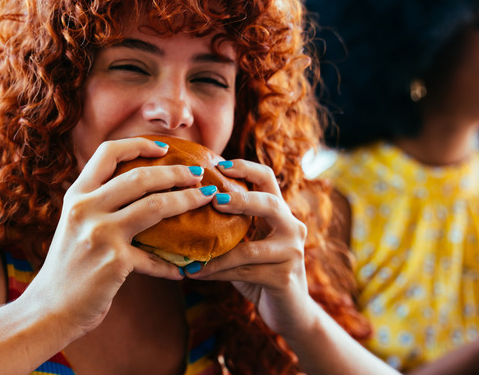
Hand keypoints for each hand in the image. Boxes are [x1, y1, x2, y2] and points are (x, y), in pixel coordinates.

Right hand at [20, 137, 213, 337]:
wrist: (49, 309)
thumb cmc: (68, 267)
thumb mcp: (75, 225)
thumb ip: (99, 204)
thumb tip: (140, 188)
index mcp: (76, 196)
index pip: (107, 153)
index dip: (139, 145)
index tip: (164, 148)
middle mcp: (86, 209)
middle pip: (140, 177)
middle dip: (175, 173)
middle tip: (197, 176)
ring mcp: (100, 234)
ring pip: (155, 206)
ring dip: (186, 201)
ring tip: (205, 200)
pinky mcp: (115, 262)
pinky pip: (154, 258)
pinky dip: (171, 264)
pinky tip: (183, 268)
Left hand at [183, 159, 314, 337]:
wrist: (288, 312)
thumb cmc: (260, 273)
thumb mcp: (247, 244)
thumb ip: (230, 226)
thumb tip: (185, 206)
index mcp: (281, 214)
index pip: (268, 179)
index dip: (246, 168)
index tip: (220, 165)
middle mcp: (292, 228)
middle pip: (270, 204)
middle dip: (241, 200)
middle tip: (213, 200)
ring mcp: (292, 253)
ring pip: (251, 249)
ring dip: (216, 252)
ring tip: (190, 253)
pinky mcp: (285, 277)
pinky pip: (245, 272)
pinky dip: (217, 272)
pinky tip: (196, 274)